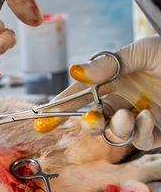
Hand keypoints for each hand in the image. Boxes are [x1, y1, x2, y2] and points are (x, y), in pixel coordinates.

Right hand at [35, 36, 160, 149]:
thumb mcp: (142, 52)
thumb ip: (108, 65)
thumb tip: (75, 72)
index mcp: (112, 80)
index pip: (79, 95)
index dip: (59, 107)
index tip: (40, 119)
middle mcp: (121, 100)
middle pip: (90, 118)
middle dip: (85, 122)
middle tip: (89, 120)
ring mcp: (137, 118)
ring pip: (111, 132)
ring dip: (114, 126)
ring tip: (126, 115)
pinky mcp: (154, 134)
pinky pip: (137, 139)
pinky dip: (138, 130)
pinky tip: (148, 115)